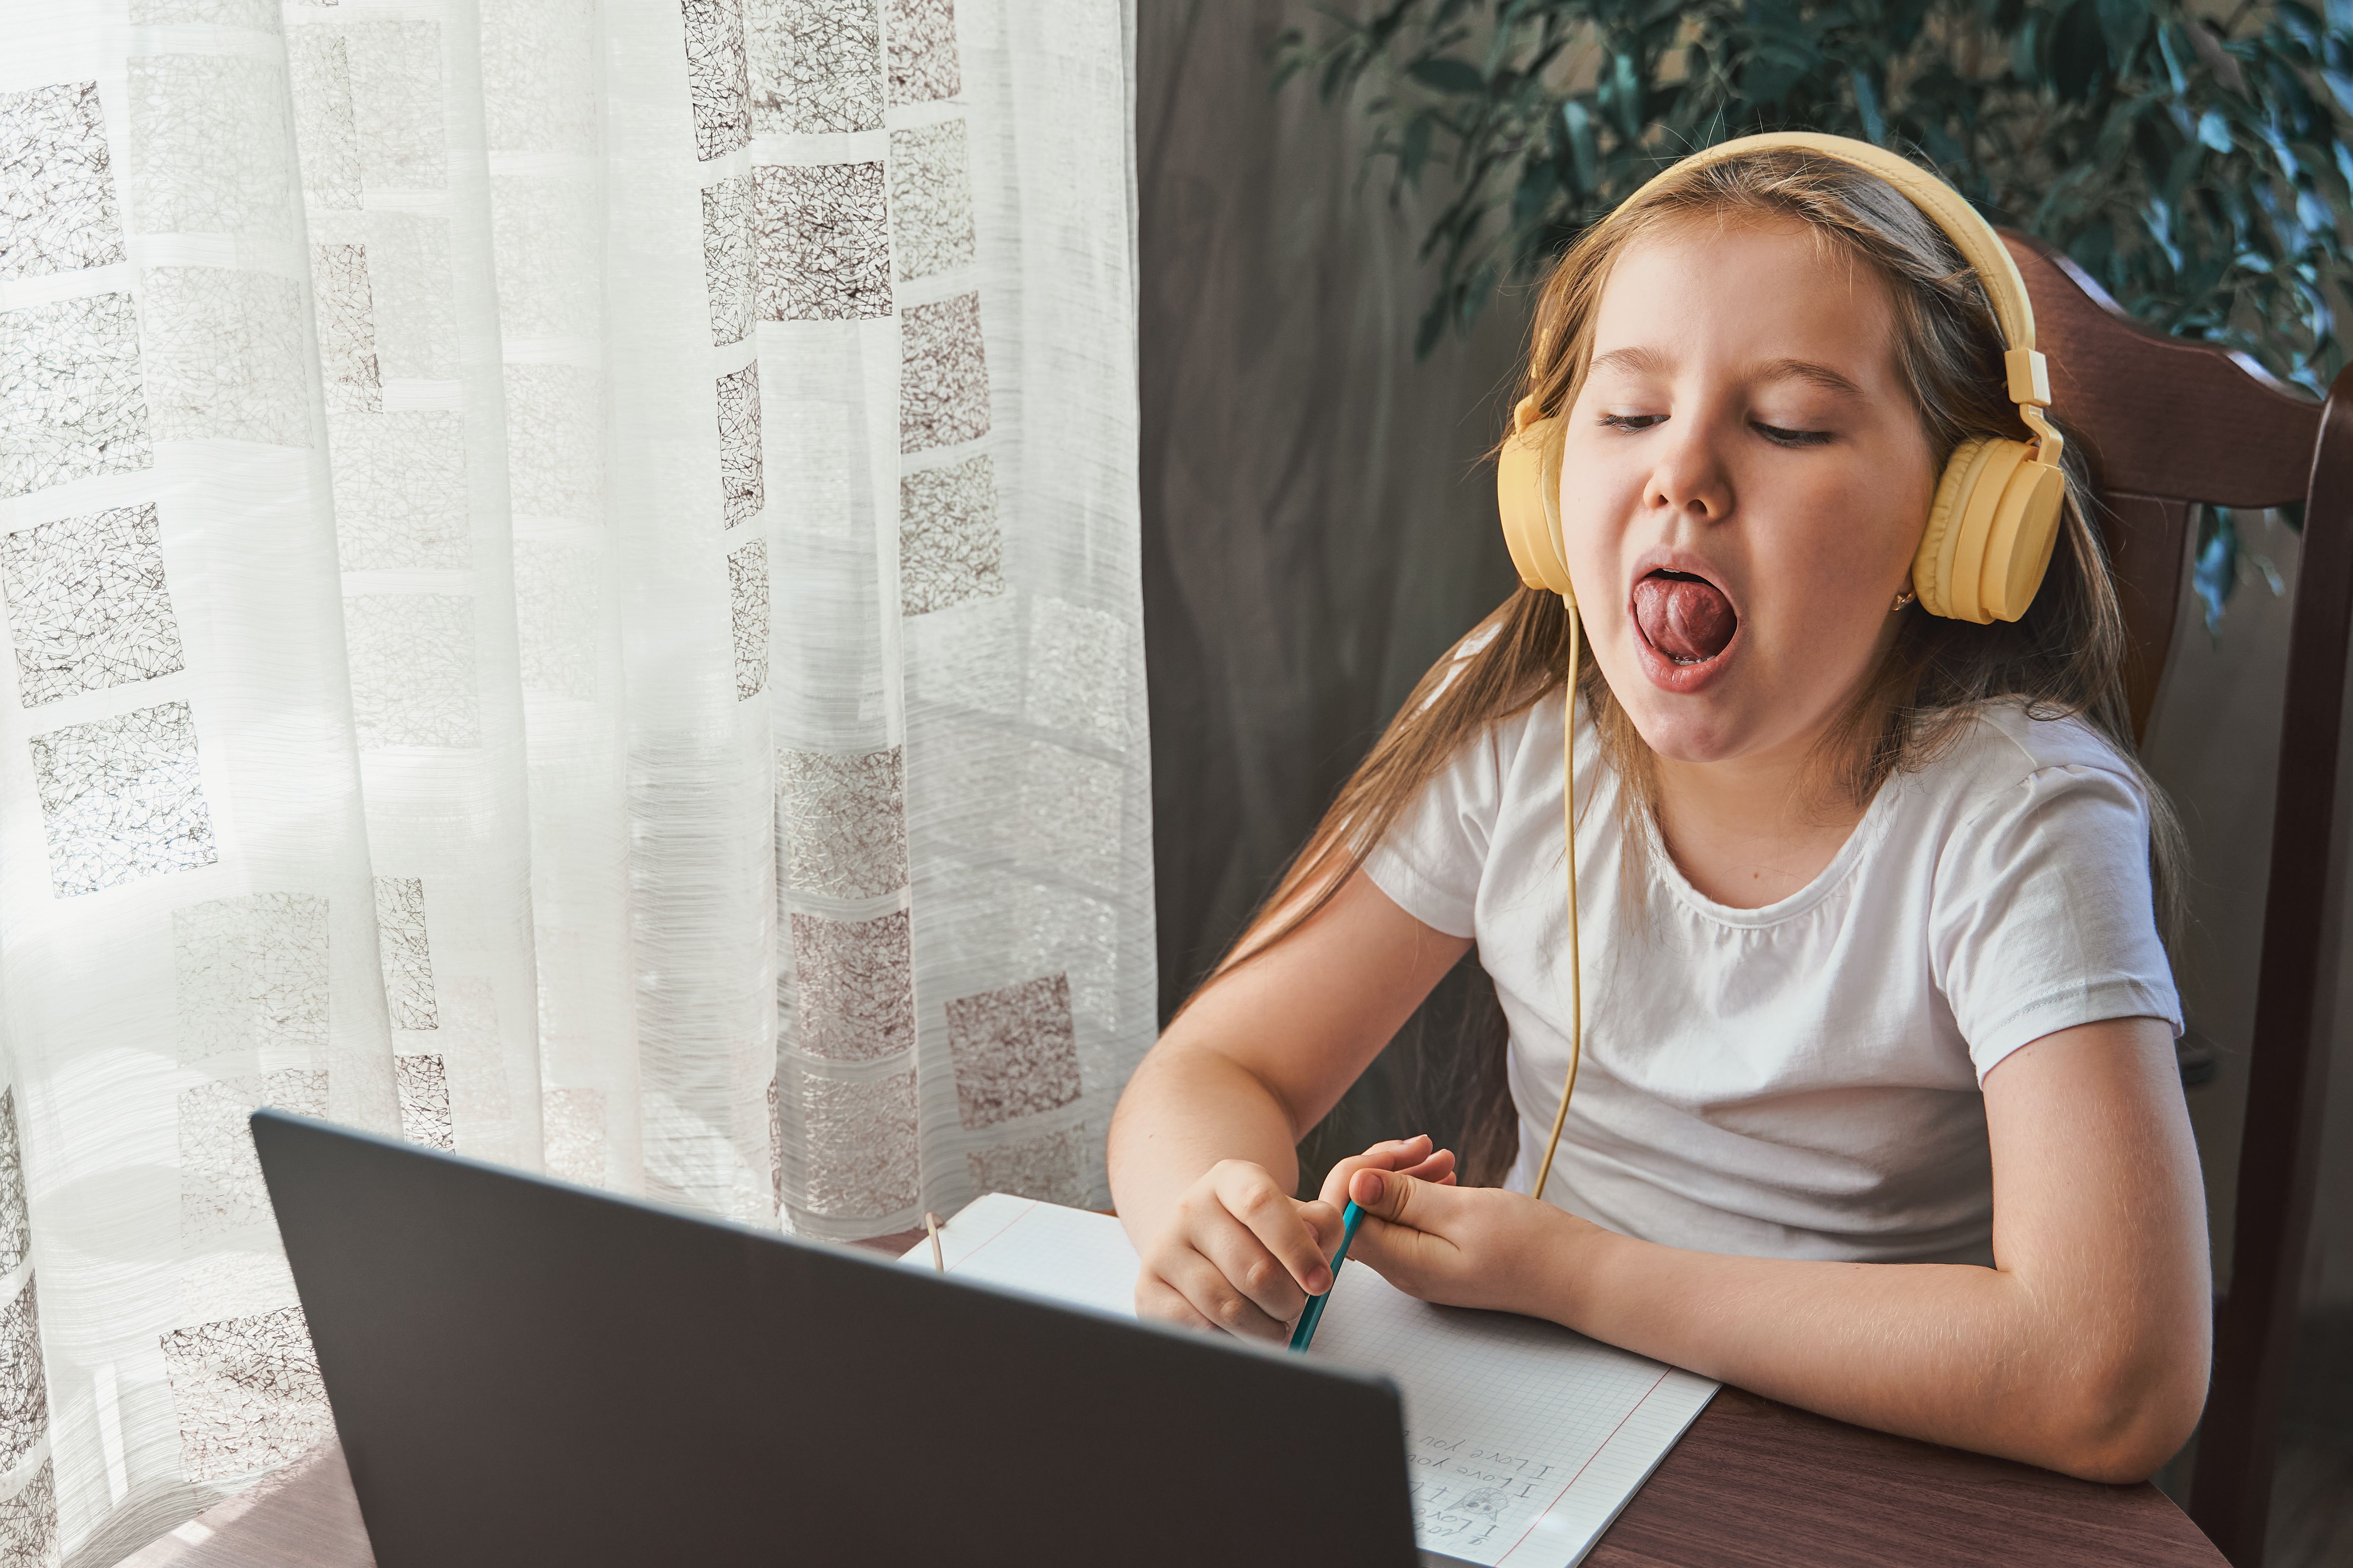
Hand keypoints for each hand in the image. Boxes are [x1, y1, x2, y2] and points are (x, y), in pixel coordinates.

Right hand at [1133, 1136, 1457, 1340]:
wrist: (1198, 1240)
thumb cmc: (1261, 1233)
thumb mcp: (1297, 1213)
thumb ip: (1331, 1216)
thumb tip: (1357, 1218)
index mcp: (1231, 1178)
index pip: (1265, 1205)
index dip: (1300, 1247)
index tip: (1325, 1282)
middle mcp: (1190, 1206)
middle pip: (1253, 1269)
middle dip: (1291, 1300)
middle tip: (1303, 1307)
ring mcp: (1164, 1248)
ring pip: (1228, 1305)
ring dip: (1266, 1326)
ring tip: (1281, 1324)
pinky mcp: (1147, 1289)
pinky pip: (1198, 1328)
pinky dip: (1230, 1339)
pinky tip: (1245, 1330)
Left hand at [1342, 1165, 1610, 1320]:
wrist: (1577, 1274)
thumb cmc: (1530, 1247)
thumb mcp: (1464, 1212)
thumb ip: (1405, 1198)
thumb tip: (1355, 1183)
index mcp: (1401, 1261)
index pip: (1342, 1215)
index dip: (1358, 1174)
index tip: (1400, 1153)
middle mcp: (1402, 1267)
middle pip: (1360, 1210)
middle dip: (1381, 1169)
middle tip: (1423, 1147)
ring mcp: (1420, 1263)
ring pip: (1386, 1209)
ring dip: (1405, 1175)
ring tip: (1441, 1156)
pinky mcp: (1438, 1255)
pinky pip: (1411, 1217)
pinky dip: (1422, 1190)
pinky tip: (1447, 1174)